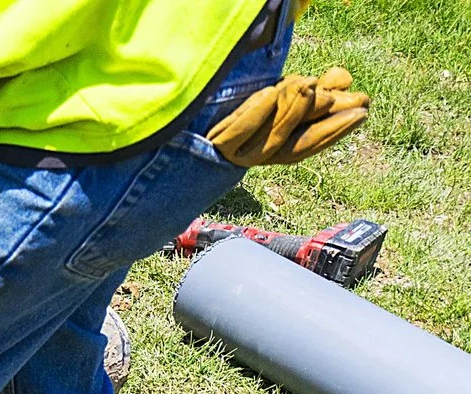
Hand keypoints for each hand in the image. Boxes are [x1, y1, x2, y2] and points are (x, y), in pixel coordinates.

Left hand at [208, 68, 367, 166]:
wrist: (188, 123)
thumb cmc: (239, 105)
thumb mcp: (280, 94)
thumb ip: (311, 89)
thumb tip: (344, 79)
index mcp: (278, 148)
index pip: (313, 142)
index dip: (337, 129)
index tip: (362, 112)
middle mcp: (261, 157)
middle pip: (298, 143)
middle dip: (322, 120)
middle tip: (339, 96)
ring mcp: (240, 156)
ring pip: (273, 135)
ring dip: (291, 108)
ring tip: (304, 83)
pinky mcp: (219, 148)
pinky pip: (240, 130)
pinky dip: (256, 111)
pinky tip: (270, 91)